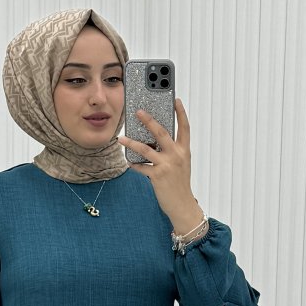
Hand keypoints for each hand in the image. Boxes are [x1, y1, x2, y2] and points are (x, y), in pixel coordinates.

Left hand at [118, 98, 201, 231]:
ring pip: (146, 148)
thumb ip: (171, 151)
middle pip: (161, 132)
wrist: (182, 205)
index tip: (175, 100)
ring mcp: (167, 165)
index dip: (181, 113)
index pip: (184, 127)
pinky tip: (128, 161)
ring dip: (131, 142)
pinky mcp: (157, 176)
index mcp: (184, 151)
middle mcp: (176, 155)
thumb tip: (155, 141)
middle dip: (149, 120)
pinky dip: (133, 164)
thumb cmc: (180, 185)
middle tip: (138, 111)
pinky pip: (141, 167)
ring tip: (121, 137)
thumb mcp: (181, 165)